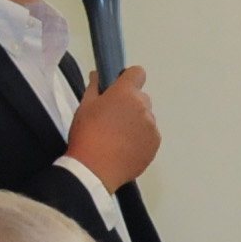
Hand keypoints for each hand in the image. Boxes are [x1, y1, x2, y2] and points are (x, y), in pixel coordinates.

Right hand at [67, 65, 159, 188]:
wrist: (94, 169)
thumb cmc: (87, 136)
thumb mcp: (85, 106)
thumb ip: (95, 87)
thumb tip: (98, 76)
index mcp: (125, 93)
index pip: (137, 73)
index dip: (129, 78)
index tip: (121, 85)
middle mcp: (143, 107)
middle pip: (141, 98)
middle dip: (130, 103)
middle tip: (112, 117)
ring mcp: (151, 126)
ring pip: (146, 117)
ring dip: (135, 122)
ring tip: (116, 136)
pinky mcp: (155, 143)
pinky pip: (150, 134)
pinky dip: (140, 138)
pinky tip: (124, 146)